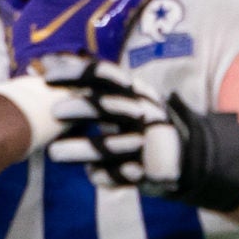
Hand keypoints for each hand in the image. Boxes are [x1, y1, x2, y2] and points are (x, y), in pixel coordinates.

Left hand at [44, 61, 238, 212]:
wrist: (191, 159)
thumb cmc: (143, 125)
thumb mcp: (127, 99)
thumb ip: (95, 87)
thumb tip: (50, 62)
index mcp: (137, 92)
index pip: (106, 76)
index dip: (77, 74)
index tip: (47, 78)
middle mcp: (146, 114)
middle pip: (112, 107)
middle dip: (83, 108)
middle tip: (54, 112)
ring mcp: (150, 144)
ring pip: (113, 146)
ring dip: (83, 149)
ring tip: (55, 154)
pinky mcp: (153, 171)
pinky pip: (124, 174)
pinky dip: (106, 175)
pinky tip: (93, 176)